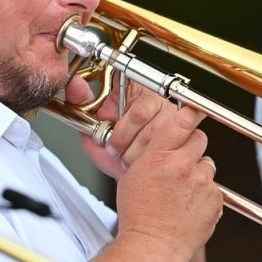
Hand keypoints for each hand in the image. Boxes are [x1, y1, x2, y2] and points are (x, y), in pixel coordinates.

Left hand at [72, 76, 195, 180]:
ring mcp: (172, 114)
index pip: (131, 86)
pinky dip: (152, 156)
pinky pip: (171, 143)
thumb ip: (81, 103)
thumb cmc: (114, 152)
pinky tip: (142, 162)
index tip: (112, 131)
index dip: (121, 117)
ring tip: (127, 158)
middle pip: (142, 112)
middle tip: (116, 150)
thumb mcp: (92, 128)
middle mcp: (156, 98)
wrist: (129, 177)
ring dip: (137, 149)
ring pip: (156, 129)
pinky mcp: (187, 132)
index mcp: (133, 89)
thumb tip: (74, 84)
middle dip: (125, 137)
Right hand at [109, 94, 221, 256]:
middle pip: (200, 140)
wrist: (152, 244)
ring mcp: (201, 183)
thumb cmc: (138, 214)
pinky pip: (213, 189)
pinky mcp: (215, 199)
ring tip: (182, 191)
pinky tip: (189, 206)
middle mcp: (182, 165)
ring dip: (198, 173)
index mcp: (158, 157)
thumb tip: (163, 141)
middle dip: (192, 147)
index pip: (181, 122)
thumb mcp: (132, 175)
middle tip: (182, 162)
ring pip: (207, 165)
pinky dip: (205, 195)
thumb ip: (151, 154)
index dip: (190, 113)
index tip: (195, 109)